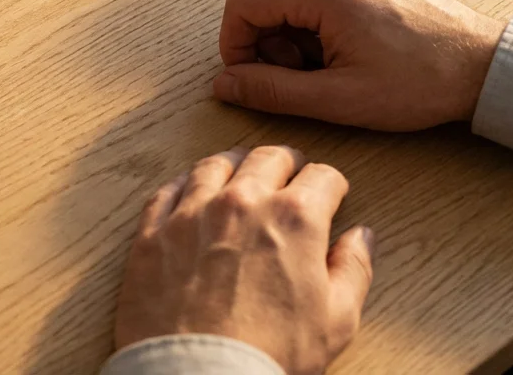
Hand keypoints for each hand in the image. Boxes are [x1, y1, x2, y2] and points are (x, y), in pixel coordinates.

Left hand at [115, 147, 374, 374]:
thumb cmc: (269, 353)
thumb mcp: (336, 319)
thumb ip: (353, 269)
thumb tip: (360, 238)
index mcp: (294, 218)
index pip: (322, 178)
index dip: (331, 185)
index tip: (330, 192)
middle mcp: (241, 202)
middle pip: (267, 159)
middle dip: (285, 163)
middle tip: (289, 172)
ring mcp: (191, 213)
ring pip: (213, 166)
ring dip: (233, 165)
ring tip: (238, 171)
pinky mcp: (152, 231)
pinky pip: (167, 191)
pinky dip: (183, 186)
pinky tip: (189, 192)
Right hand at [213, 0, 505, 130]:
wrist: (483, 66)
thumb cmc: (421, 82)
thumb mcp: (339, 99)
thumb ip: (272, 91)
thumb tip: (225, 85)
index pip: (241, 2)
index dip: (233, 44)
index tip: (249, 77)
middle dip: (253, 28)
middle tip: (281, 68)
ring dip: (278, 20)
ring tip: (311, 61)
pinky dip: (303, 11)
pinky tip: (331, 45)